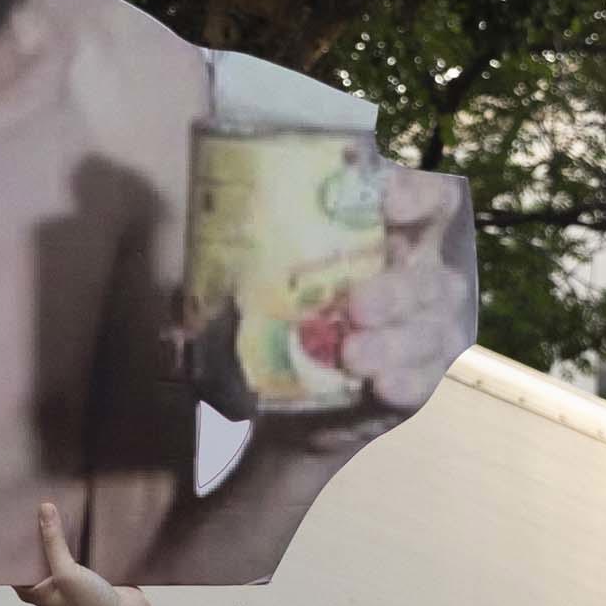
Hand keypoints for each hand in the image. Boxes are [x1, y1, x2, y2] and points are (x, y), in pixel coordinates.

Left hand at [11, 501, 151, 605]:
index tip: (10, 512)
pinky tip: (80, 511)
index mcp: (33, 589)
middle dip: (37, 528)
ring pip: (60, 545)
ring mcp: (69, 575)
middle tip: (32, 498)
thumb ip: (54, 541)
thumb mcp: (66, 573)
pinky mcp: (89, 569)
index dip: (11, 539)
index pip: (14, 559)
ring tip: (55, 498)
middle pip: (37, 549)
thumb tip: (44, 509)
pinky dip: (80, 533)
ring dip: (61, 528)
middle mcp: (48, 581)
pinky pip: (80, 546)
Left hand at [227, 167, 476, 456]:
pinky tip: (381, 386)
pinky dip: (406, 380)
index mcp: (387, 241)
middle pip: (428, 271)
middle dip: (394, 287)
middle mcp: (418, 280)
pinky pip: (426, 378)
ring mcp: (425, 333)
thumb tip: (174, 308)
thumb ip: (214, 294)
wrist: (288, 411)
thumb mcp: (244, 302)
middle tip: (354, 306)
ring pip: (431, 326)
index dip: (417, 194)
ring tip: (353, 356)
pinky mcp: (420, 381)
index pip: (429, 201)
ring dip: (395, 339)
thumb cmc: (276, 330)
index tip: (386, 201)